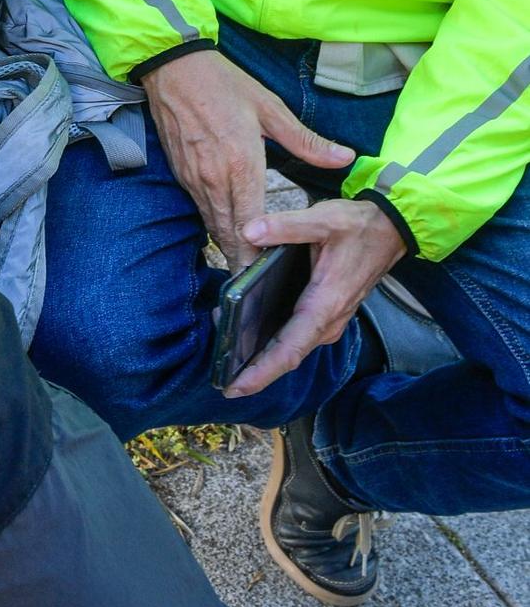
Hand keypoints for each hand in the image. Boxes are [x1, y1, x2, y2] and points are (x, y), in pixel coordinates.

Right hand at [143, 49, 353, 268]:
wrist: (173, 68)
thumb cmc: (224, 84)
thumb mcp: (270, 107)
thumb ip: (306, 141)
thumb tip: (344, 157)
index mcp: (242, 164)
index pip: (252, 224)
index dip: (260, 255)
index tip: (271, 277)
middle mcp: (215, 179)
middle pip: (230, 235)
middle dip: (244, 263)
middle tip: (259, 289)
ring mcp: (195, 179)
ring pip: (213, 226)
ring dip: (229, 248)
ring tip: (247, 274)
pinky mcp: (183, 175)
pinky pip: (201, 210)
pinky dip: (215, 227)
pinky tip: (228, 236)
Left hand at [224, 199, 405, 396]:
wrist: (390, 231)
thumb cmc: (358, 227)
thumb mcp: (324, 219)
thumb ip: (285, 226)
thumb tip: (249, 232)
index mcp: (325, 305)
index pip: (290, 349)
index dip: (262, 372)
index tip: (236, 387)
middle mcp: (328, 322)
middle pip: (286, 356)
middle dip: (252, 368)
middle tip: (218, 373)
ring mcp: (328, 322)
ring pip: (291, 349)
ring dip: (260, 355)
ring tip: (225, 352)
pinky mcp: (326, 316)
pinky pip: (296, 337)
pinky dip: (272, 343)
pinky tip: (248, 333)